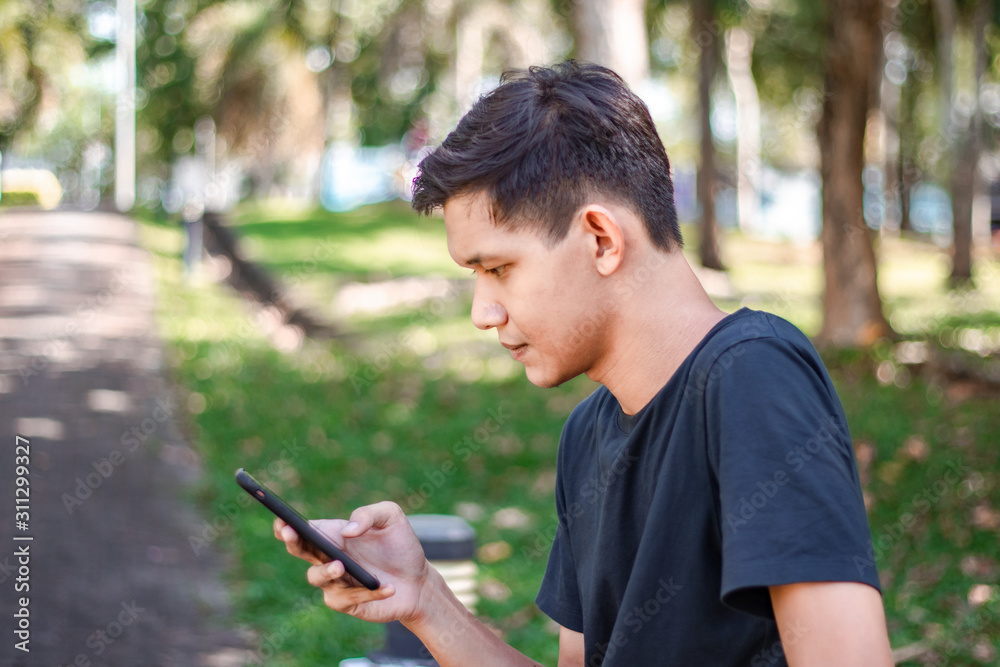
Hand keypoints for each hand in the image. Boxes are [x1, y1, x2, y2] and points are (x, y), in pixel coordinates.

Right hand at [274, 501, 429, 623]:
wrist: (418, 580)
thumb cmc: (400, 546)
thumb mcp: (391, 518)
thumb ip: (368, 514)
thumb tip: (346, 531)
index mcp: (333, 534)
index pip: (302, 529)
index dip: (286, 525)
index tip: (282, 520)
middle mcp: (328, 557)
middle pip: (299, 550)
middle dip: (292, 541)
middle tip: (292, 534)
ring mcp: (335, 582)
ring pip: (316, 577)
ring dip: (326, 571)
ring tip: (341, 565)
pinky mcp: (347, 603)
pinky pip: (349, 598)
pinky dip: (369, 592)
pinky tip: (388, 587)